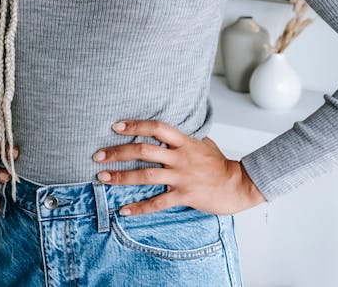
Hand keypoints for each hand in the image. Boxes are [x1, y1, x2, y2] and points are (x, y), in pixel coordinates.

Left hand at [92, 120, 264, 215]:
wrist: (239, 186)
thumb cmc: (221, 165)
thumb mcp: (204, 144)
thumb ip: (186, 139)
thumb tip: (175, 133)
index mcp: (184, 142)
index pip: (156, 128)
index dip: (135, 125)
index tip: (115, 127)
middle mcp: (180, 157)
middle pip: (144, 150)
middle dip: (118, 152)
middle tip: (98, 155)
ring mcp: (182, 177)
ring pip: (145, 175)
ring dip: (121, 176)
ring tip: (102, 177)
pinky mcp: (184, 196)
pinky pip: (157, 202)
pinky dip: (139, 207)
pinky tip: (124, 211)